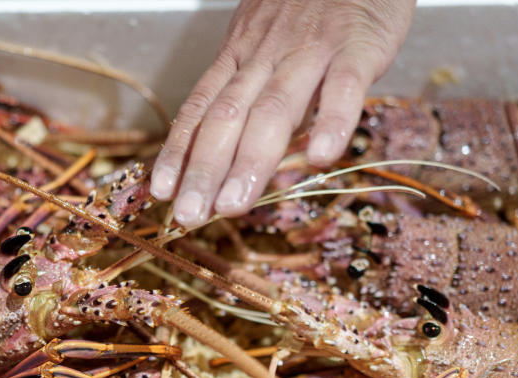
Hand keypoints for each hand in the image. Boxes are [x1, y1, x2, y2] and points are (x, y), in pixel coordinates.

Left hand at [152, 0, 415, 226]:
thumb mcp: (265, 38)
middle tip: (188, 216)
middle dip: (204, 171)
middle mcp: (265, 56)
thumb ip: (253, 89)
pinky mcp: (356, 47)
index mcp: (241, 56)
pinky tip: (320, 158)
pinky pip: (342, 87)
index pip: (199, 109)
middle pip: (226, 118)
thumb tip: (233, 148)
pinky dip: (331, 121)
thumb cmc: (312, 2)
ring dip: (250, 161)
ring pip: (274, 110)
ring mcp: (310, 51)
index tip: (161, 192)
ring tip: (233, 206)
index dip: (178, 151)